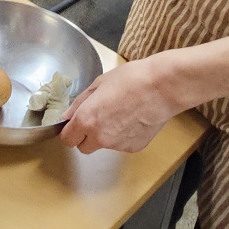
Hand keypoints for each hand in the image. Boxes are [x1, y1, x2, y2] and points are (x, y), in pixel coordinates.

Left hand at [58, 56, 181, 153]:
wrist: (162, 87)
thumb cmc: (131, 79)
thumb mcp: (99, 83)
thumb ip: (80, 103)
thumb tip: (68, 115)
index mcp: (86, 120)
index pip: (67, 140)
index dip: (69, 132)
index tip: (74, 125)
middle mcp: (100, 137)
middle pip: (83, 148)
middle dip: (86, 136)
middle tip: (97, 118)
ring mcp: (118, 145)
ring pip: (104, 145)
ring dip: (106, 135)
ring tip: (121, 113)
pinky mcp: (134, 147)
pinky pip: (121, 144)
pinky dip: (123, 136)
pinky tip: (133, 119)